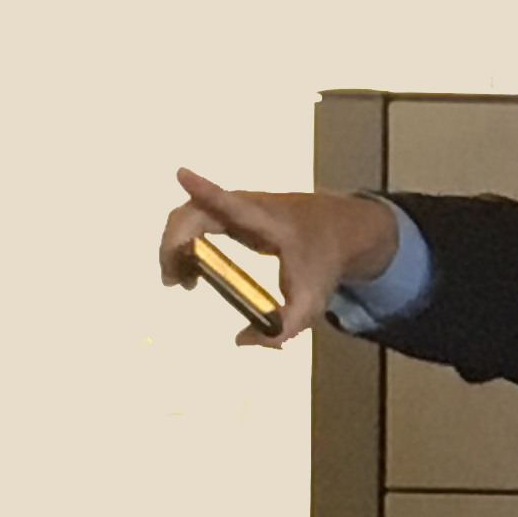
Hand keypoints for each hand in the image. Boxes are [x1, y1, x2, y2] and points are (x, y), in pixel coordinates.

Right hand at [156, 168, 397, 346]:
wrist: (343, 229)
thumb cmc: (325, 261)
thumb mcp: (312, 302)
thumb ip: (284, 328)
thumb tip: (241, 341)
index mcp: (270, 222)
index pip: (234, 202)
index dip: (206, 190)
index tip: (181, 175)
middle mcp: (249, 205)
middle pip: (197, 211)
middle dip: (174, 243)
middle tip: (175, 281)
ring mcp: (238, 203)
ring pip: (190, 213)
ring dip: (175, 244)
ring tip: (181, 281)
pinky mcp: (233, 209)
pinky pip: (196, 217)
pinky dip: (184, 241)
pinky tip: (190, 272)